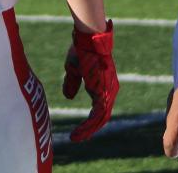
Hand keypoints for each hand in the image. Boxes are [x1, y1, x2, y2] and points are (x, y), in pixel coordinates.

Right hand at [62, 20, 117, 141]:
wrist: (88, 40)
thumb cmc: (82, 50)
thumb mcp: (74, 69)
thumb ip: (72, 83)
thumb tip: (68, 97)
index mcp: (103, 84)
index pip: (100, 106)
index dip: (91, 118)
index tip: (80, 128)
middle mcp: (109, 89)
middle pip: (102, 116)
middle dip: (90, 128)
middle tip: (77, 137)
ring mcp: (108, 92)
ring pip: (100, 119)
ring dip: (87, 130)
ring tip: (74, 138)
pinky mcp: (104, 93)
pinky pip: (97, 116)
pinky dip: (88, 127)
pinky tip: (77, 133)